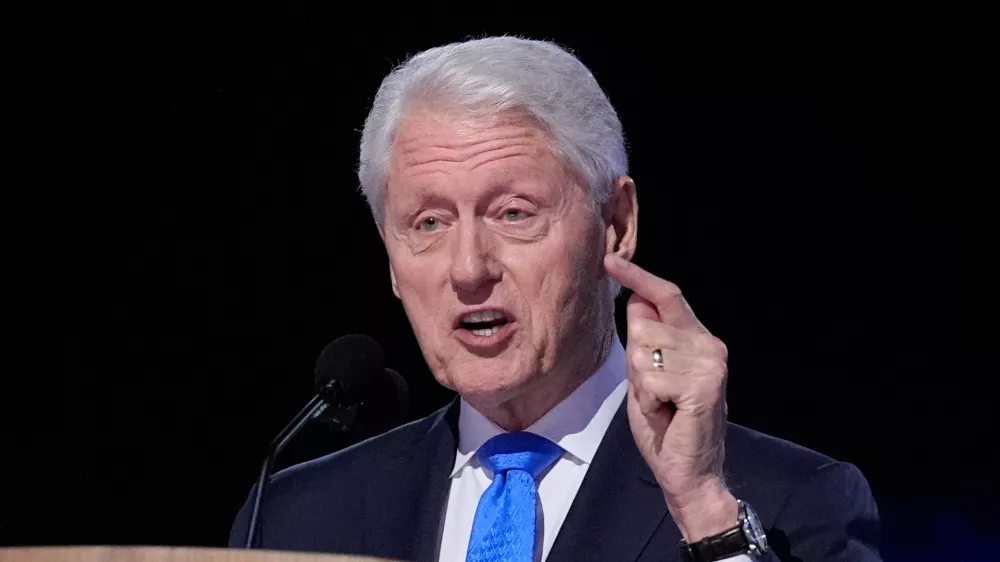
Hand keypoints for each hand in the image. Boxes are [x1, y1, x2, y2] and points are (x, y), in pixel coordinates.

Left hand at [604, 254, 737, 541]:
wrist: (690, 472)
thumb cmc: (666, 426)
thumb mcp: (647, 376)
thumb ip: (645, 340)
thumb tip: (634, 299)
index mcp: (697, 339)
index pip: (666, 295)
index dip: (637, 276)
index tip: (609, 259)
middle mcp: (709, 345)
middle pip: (643, 325)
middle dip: (635, 362)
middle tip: (655, 394)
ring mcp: (710, 364)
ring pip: (642, 352)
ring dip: (642, 386)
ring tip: (662, 405)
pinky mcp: (703, 386)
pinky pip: (649, 379)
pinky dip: (648, 402)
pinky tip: (666, 416)